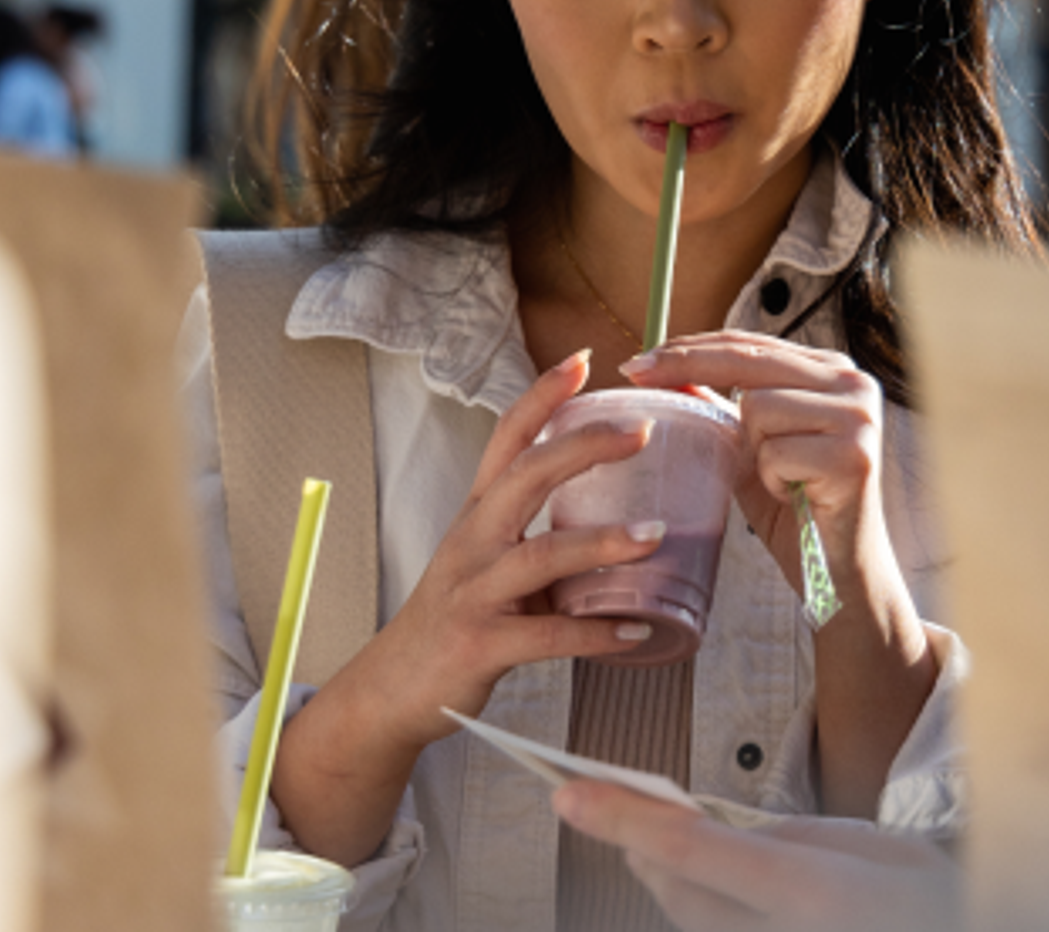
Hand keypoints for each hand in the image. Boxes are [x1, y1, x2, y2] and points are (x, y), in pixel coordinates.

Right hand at [374, 348, 669, 752]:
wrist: (393, 687)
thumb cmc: (453, 615)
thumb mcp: (488, 558)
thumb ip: (540, 532)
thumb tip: (616, 514)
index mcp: (478, 513)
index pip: (507, 439)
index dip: (541, 396)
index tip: (581, 360)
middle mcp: (473, 541)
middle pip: (527, 477)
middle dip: (585, 448)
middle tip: (641, 432)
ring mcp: (474, 592)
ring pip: (541, 555)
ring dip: (602, 543)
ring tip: (654, 536)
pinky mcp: (481, 644)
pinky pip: (547, 636)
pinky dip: (596, 633)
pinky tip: (636, 630)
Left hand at [552, 780, 962, 931]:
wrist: (961, 923)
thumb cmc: (922, 893)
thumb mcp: (861, 846)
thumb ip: (782, 841)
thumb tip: (706, 833)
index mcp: (811, 893)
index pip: (692, 850)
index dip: (623, 819)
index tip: (570, 795)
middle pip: (677, 892)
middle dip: (633, 841)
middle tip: (591, 795)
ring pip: (688, 919)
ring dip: (659, 874)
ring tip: (632, 826)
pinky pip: (715, 931)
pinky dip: (693, 899)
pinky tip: (685, 870)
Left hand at [619, 332, 936, 817]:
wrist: (841, 576)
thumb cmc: (797, 510)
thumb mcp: (749, 450)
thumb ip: (719, 409)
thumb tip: (666, 372)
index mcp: (831, 371)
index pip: (750, 345)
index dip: (692, 347)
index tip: (640, 360)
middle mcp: (854, 382)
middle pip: (749, 361)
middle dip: (687, 366)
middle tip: (634, 373)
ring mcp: (859, 416)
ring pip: (758, 408)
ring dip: (752, 452)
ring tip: (781, 480)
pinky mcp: (854, 455)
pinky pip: (775, 453)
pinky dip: (772, 480)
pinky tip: (795, 496)